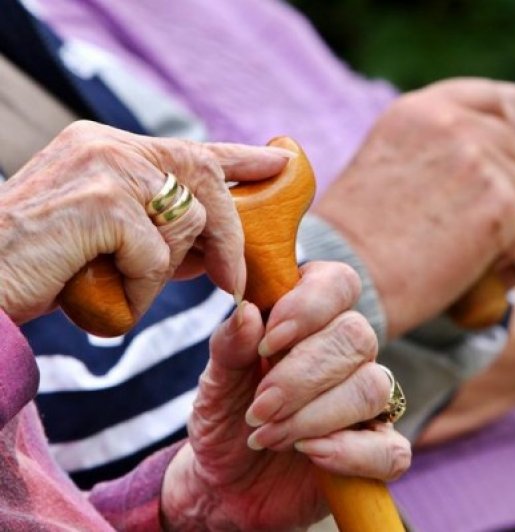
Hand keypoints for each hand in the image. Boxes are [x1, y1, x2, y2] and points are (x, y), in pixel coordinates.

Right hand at [0, 121, 288, 322]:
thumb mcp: (112, 241)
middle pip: (206, 180)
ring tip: (112, 283)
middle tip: (231, 280)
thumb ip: (162, 230)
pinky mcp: (103, 202)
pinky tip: (100, 289)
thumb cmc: (41, 269)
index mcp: (107, 147)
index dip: (242, 158)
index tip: (280, 161)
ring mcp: (106, 168)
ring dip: (161, 273)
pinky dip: (139, 287)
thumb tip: (222, 245)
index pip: (190, 148)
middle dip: (229, 235)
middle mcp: (108, 145)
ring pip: (187, 223)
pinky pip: (159, 256)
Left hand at [161, 261, 410, 529]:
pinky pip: (392, 449)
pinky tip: (312, 455)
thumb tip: (247, 314)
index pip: (339, 283)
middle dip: (302, 376)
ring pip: (374, 387)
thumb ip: (229, 347)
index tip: (268, 342)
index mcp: (312, 317)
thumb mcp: (214, 383)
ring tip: (269, 436)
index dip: (311, 306)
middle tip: (259, 408)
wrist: (224, 485)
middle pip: (357, 336)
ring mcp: (368, 402)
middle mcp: (348, 352)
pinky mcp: (378, 451)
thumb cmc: (225, 420)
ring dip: (316, 415)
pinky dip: (351, 453)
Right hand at [315, 78, 514, 336]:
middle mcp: (454, 124)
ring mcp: (479, 161)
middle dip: (511, 185)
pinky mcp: (499, 204)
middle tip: (476, 222)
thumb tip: (500, 151)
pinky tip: (465, 263)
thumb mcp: (393, 161)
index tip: (504, 169)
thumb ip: (443, 143)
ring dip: (509, 220)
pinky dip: (508, 252)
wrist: (347, 278)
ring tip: (461, 245)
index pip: (508, 102)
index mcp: (424, 109)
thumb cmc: (362, 234)